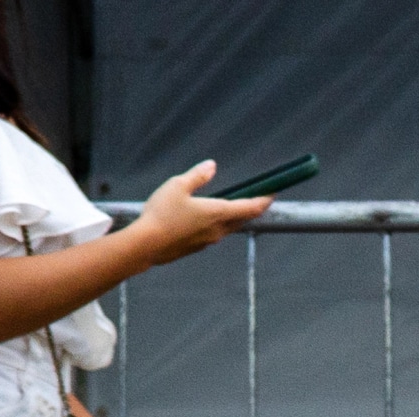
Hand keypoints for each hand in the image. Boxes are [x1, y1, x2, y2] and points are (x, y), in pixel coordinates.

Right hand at [125, 161, 271, 268]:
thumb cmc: (161, 213)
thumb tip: (212, 166)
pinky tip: (199, 219)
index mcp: (218, 213)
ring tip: (225, 205)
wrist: (146, 245)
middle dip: (248, 208)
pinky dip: (213, 225)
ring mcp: (208, 241)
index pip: (250, 208)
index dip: (263, 200)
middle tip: (253, 198)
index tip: (272, 194)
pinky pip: (211, 234)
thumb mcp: (178, 186)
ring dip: (230, 217)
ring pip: (226, 227)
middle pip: (241, 219)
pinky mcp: (197, 248)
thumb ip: (197, 175)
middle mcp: (218, 230)